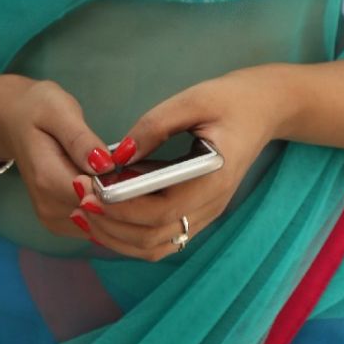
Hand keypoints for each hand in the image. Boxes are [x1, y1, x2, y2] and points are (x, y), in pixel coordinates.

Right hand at [0, 73, 129, 243]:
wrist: (11, 121)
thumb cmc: (36, 109)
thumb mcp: (58, 109)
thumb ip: (80, 138)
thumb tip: (105, 164)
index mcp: (48, 180)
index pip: (96, 199)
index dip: (124, 190)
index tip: (145, 173)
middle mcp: (49, 207)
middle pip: (102, 217)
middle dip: (129, 201)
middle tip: (149, 176)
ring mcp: (54, 219)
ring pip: (102, 227)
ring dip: (125, 210)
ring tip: (138, 180)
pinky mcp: (60, 223)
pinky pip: (96, 227)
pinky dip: (114, 213)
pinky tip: (124, 190)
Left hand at [66, 67, 285, 261]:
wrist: (266, 107)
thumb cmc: (231, 99)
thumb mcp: (193, 99)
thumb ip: (154, 125)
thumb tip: (118, 153)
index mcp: (214, 178)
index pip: (160, 210)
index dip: (120, 207)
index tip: (87, 190)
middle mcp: (211, 205)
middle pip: (153, 237)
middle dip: (110, 224)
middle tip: (77, 199)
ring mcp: (207, 213)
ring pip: (157, 245)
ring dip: (118, 235)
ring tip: (86, 211)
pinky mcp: (199, 210)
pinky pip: (163, 236)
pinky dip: (132, 233)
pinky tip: (109, 212)